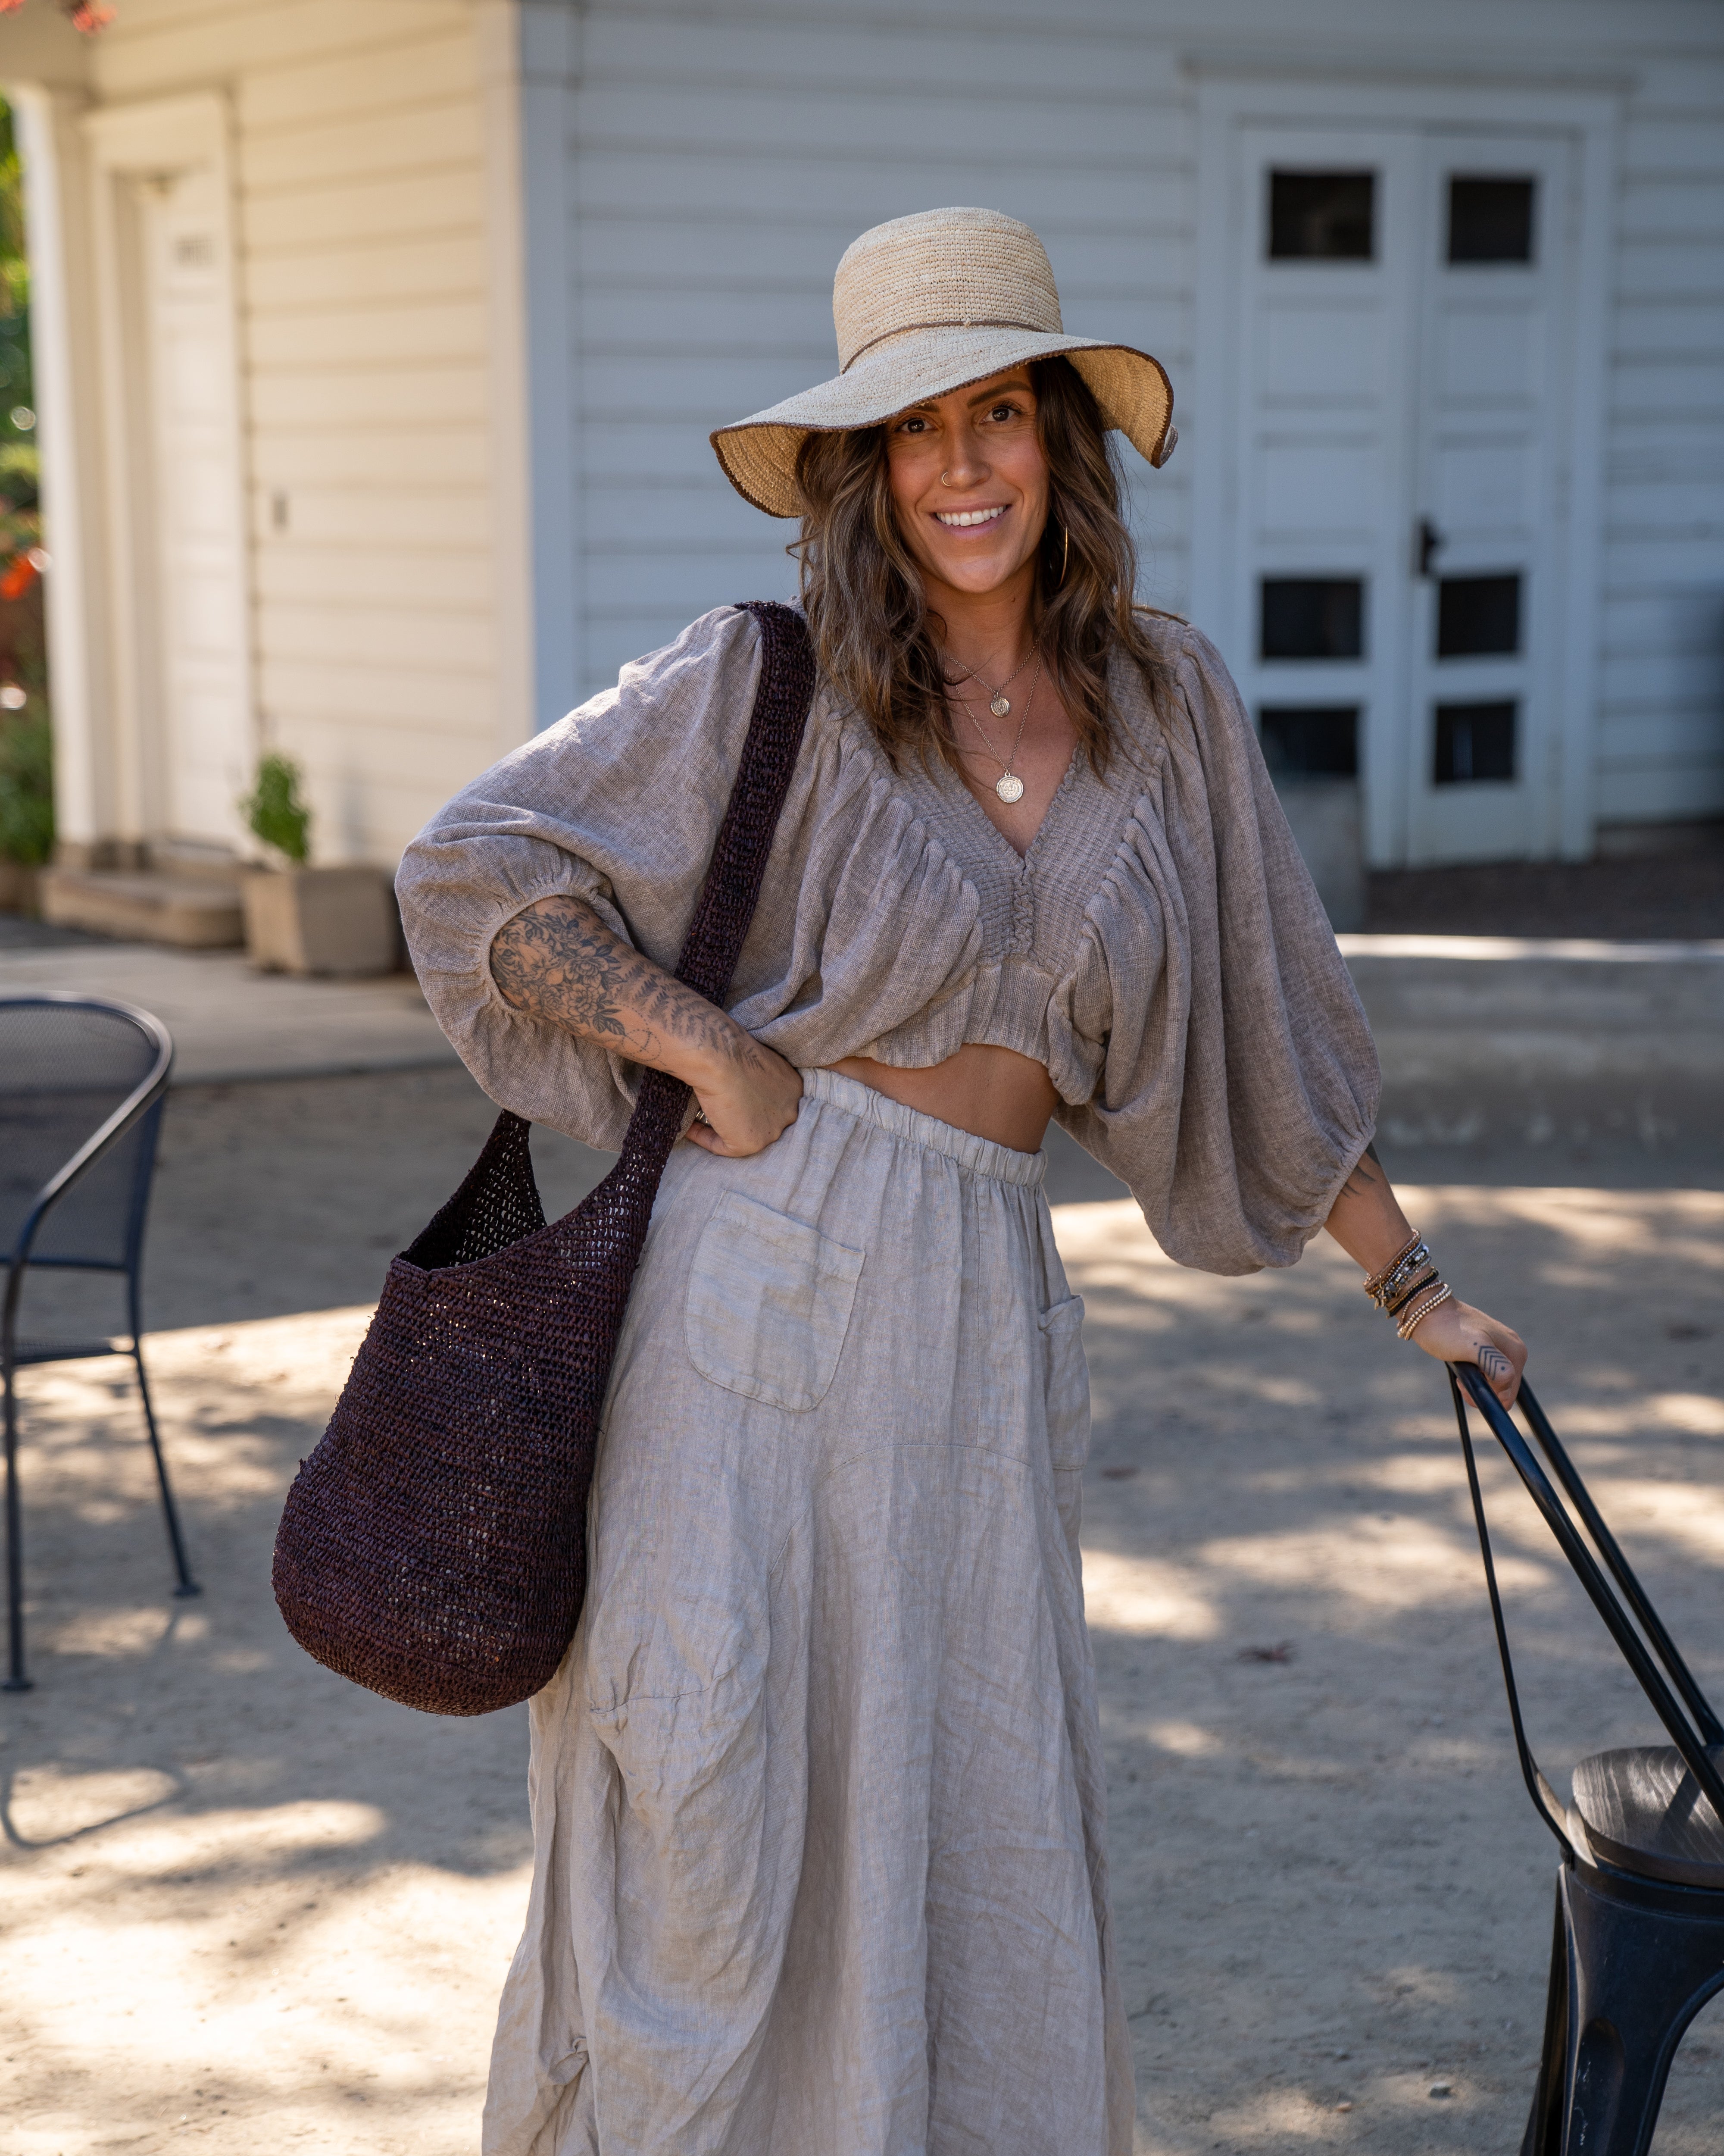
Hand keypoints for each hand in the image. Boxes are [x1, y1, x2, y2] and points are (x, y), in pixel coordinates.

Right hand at [684, 1032, 802, 1157]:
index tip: (729, 1100)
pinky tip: (689, 1126)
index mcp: (793, 1088)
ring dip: (721, 1129)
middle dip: (739, 1119)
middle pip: (763, 1122)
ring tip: (698, 1119)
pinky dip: (703, 1137)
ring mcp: (772, 1130)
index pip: (773, 1103)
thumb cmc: (729, 1048)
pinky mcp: (750, 1144)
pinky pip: (723, 1147)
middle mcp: (789, 1111)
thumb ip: (754, 1079)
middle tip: (714, 1112)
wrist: (719, 1055)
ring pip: (743, 1135)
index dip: (751, 1103)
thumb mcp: (753, 1062)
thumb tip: (737, 1090)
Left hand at [1407, 1294, 1525, 1408]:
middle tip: (1460, 1377)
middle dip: (1480, 1389)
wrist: (1425, 1310)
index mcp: (1516, 1351)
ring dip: (1474, 1383)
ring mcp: (1498, 1348)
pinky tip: (1460, 1363)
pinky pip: (1484, 1373)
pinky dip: (1471, 1375)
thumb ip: (1497, 1367)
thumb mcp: (1474, 1348)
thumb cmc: (1447, 1328)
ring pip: (1491, 1383)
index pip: (1508, 1394)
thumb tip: (1507, 1388)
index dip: (1486, 1394)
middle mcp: (1512, 1349)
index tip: (1465, 1381)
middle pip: (1501, 1390)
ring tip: (1458, 1368)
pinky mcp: (1484, 1349)